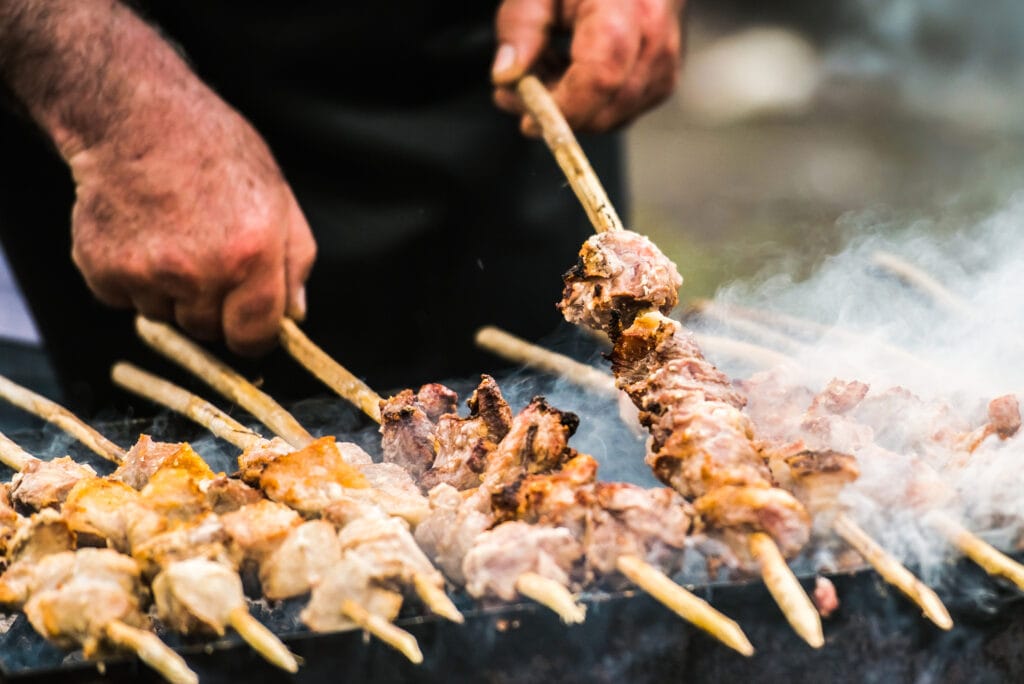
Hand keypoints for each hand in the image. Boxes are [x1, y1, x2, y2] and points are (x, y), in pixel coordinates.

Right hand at [67, 89, 315, 355]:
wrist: (134, 118)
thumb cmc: (214, 151)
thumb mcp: (278, 196)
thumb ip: (294, 262)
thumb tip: (294, 316)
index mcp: (252, 256)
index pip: (253, 337)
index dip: (252, 333)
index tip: (247, 322)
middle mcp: (200, 272)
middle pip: (208, 331)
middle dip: (211, 306)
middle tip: (206, 255)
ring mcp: (148, 274)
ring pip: (165, 318)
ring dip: (170, 292)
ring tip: (172, 237)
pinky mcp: (103, 270)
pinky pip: (124, 300)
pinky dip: (131, 278)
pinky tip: (141, 235)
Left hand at [491, 0, 683, 133]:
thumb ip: (520, 27)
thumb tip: (507, 78)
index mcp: (625, 10)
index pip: (599, 78)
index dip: (562, 109)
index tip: (527, 119)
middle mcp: (654, 41)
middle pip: (605, 109)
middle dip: (557, 113)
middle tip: (516, 92)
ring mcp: (664, 65)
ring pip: (610, 118)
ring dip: (570, 108)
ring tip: (543, 68)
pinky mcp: (662, 81)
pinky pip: (620, 113)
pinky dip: (588, 105)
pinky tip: (568, 73)